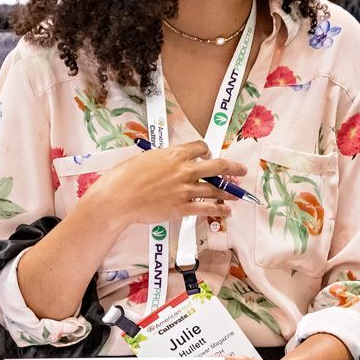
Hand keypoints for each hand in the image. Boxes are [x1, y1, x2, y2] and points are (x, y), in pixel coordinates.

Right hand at [90, 139, 246, 227]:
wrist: (117, 199)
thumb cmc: (123, 177)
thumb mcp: (145, 158)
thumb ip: (162, 159)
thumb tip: (168, 160)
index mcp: (174, 154)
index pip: (201, 148)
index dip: (207, 151)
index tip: (209, 155)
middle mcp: (184, 170)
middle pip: (217, 166)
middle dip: (233, 168)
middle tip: (242, 170)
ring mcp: (184, 190)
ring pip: (214, 189)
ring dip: (228, 192)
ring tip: (236, 195)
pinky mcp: (182, 208)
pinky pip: (206, 209)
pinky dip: (219, 210)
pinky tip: (226, 212)